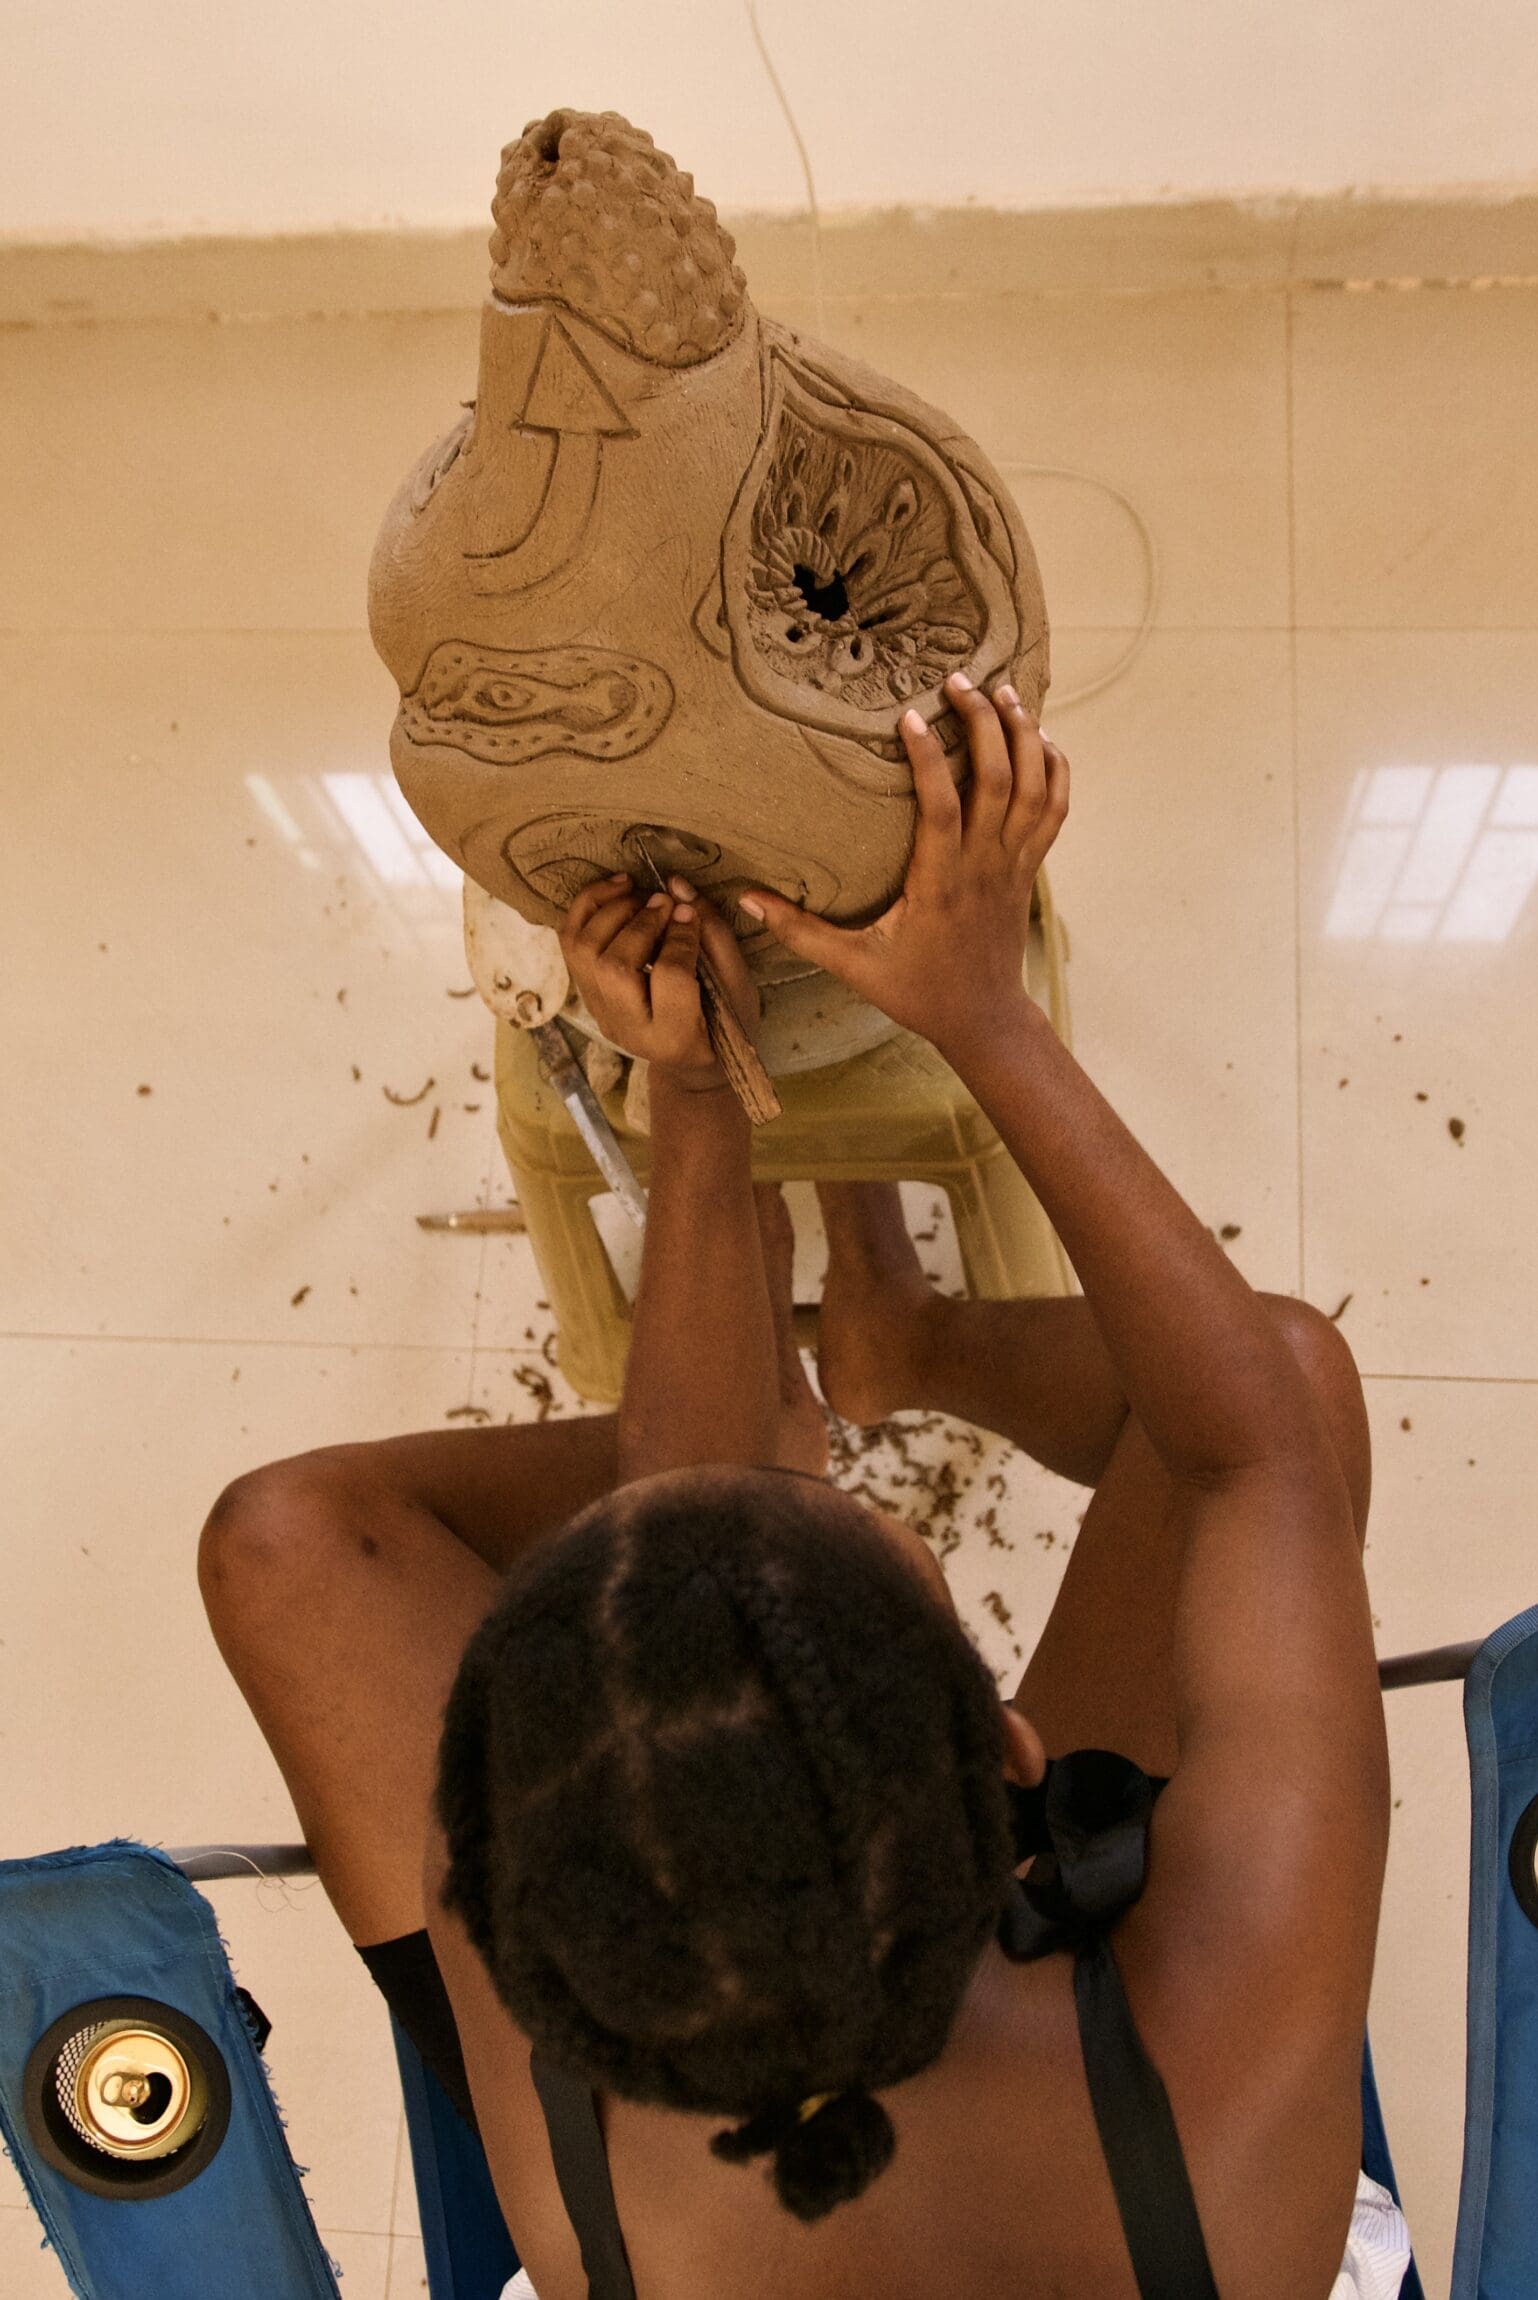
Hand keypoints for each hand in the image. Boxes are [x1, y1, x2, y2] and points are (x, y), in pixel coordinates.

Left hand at [557, 873, 759, 1093]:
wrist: (689, 1059)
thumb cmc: (724, 1021)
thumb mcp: (736, 983)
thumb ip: (713, 933)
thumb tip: (676, 885)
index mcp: (675, 1035)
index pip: (669, 977)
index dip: (680, 936)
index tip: (690, 912)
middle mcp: (628, 1029)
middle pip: (615, 966)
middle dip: (640, 922)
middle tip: (664, 901)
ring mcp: (601, 1013)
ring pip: (584, 951)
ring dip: (608, 910)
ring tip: (637, 893)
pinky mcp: (588, 995)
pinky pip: (571, 944)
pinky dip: (587, 908)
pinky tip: (616, 890)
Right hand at [739, 674, 1068, 1059]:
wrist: (982, 1019)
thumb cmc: (916, 991)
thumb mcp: (852, 966)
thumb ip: (799, 932)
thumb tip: (746, 900)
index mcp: (940, 884)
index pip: (943, 808)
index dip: (930, 758)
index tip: (908, 716)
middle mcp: (984, 867)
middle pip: (1000, 781)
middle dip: (985, 724)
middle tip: (959, 683)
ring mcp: (1013, 866)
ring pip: (1036, 788)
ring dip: (1025, 735)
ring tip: (1003, 692)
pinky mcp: (1028, 869)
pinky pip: (1055, 810)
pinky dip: (1055, 770)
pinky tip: (1040, 738)